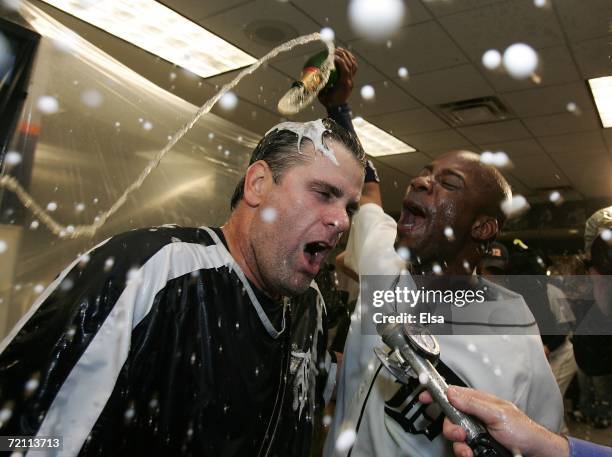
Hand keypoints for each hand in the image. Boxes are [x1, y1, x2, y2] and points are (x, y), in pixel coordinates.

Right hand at [318, 47, 357, 108]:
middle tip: (335, 50)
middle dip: (344, 56)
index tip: (332, 56)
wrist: (337, 108)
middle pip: (350, 65)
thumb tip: (308, 76)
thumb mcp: (321, 94)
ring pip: (353, 64)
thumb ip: (318, 85)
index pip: (345, 70)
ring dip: (347, 55)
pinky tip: (343, 54)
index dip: (340, 61)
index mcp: (344, 84)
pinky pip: (353, 66)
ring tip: (339, 49)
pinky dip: (349, 59)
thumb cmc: (328, 101)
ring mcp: (352, 79)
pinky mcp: (351, 78)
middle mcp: (350, 81)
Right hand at [418, 386, 568, 456]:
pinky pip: (462, 450)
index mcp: (479, 402)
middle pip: (450, 418)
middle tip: (460, 434)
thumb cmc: (523, 430)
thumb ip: (473, 403)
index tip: (424, 396)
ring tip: (469, 449)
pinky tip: (471, 455)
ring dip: (459, 444)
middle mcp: (474, 416)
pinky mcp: (477, 447)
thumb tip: (452, 393)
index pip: (453, 394)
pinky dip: (464, 453)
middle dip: (451, 428)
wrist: (535, 454)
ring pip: (455, 437)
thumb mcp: (498, 414)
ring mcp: (475, 433)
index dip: (437, 394)